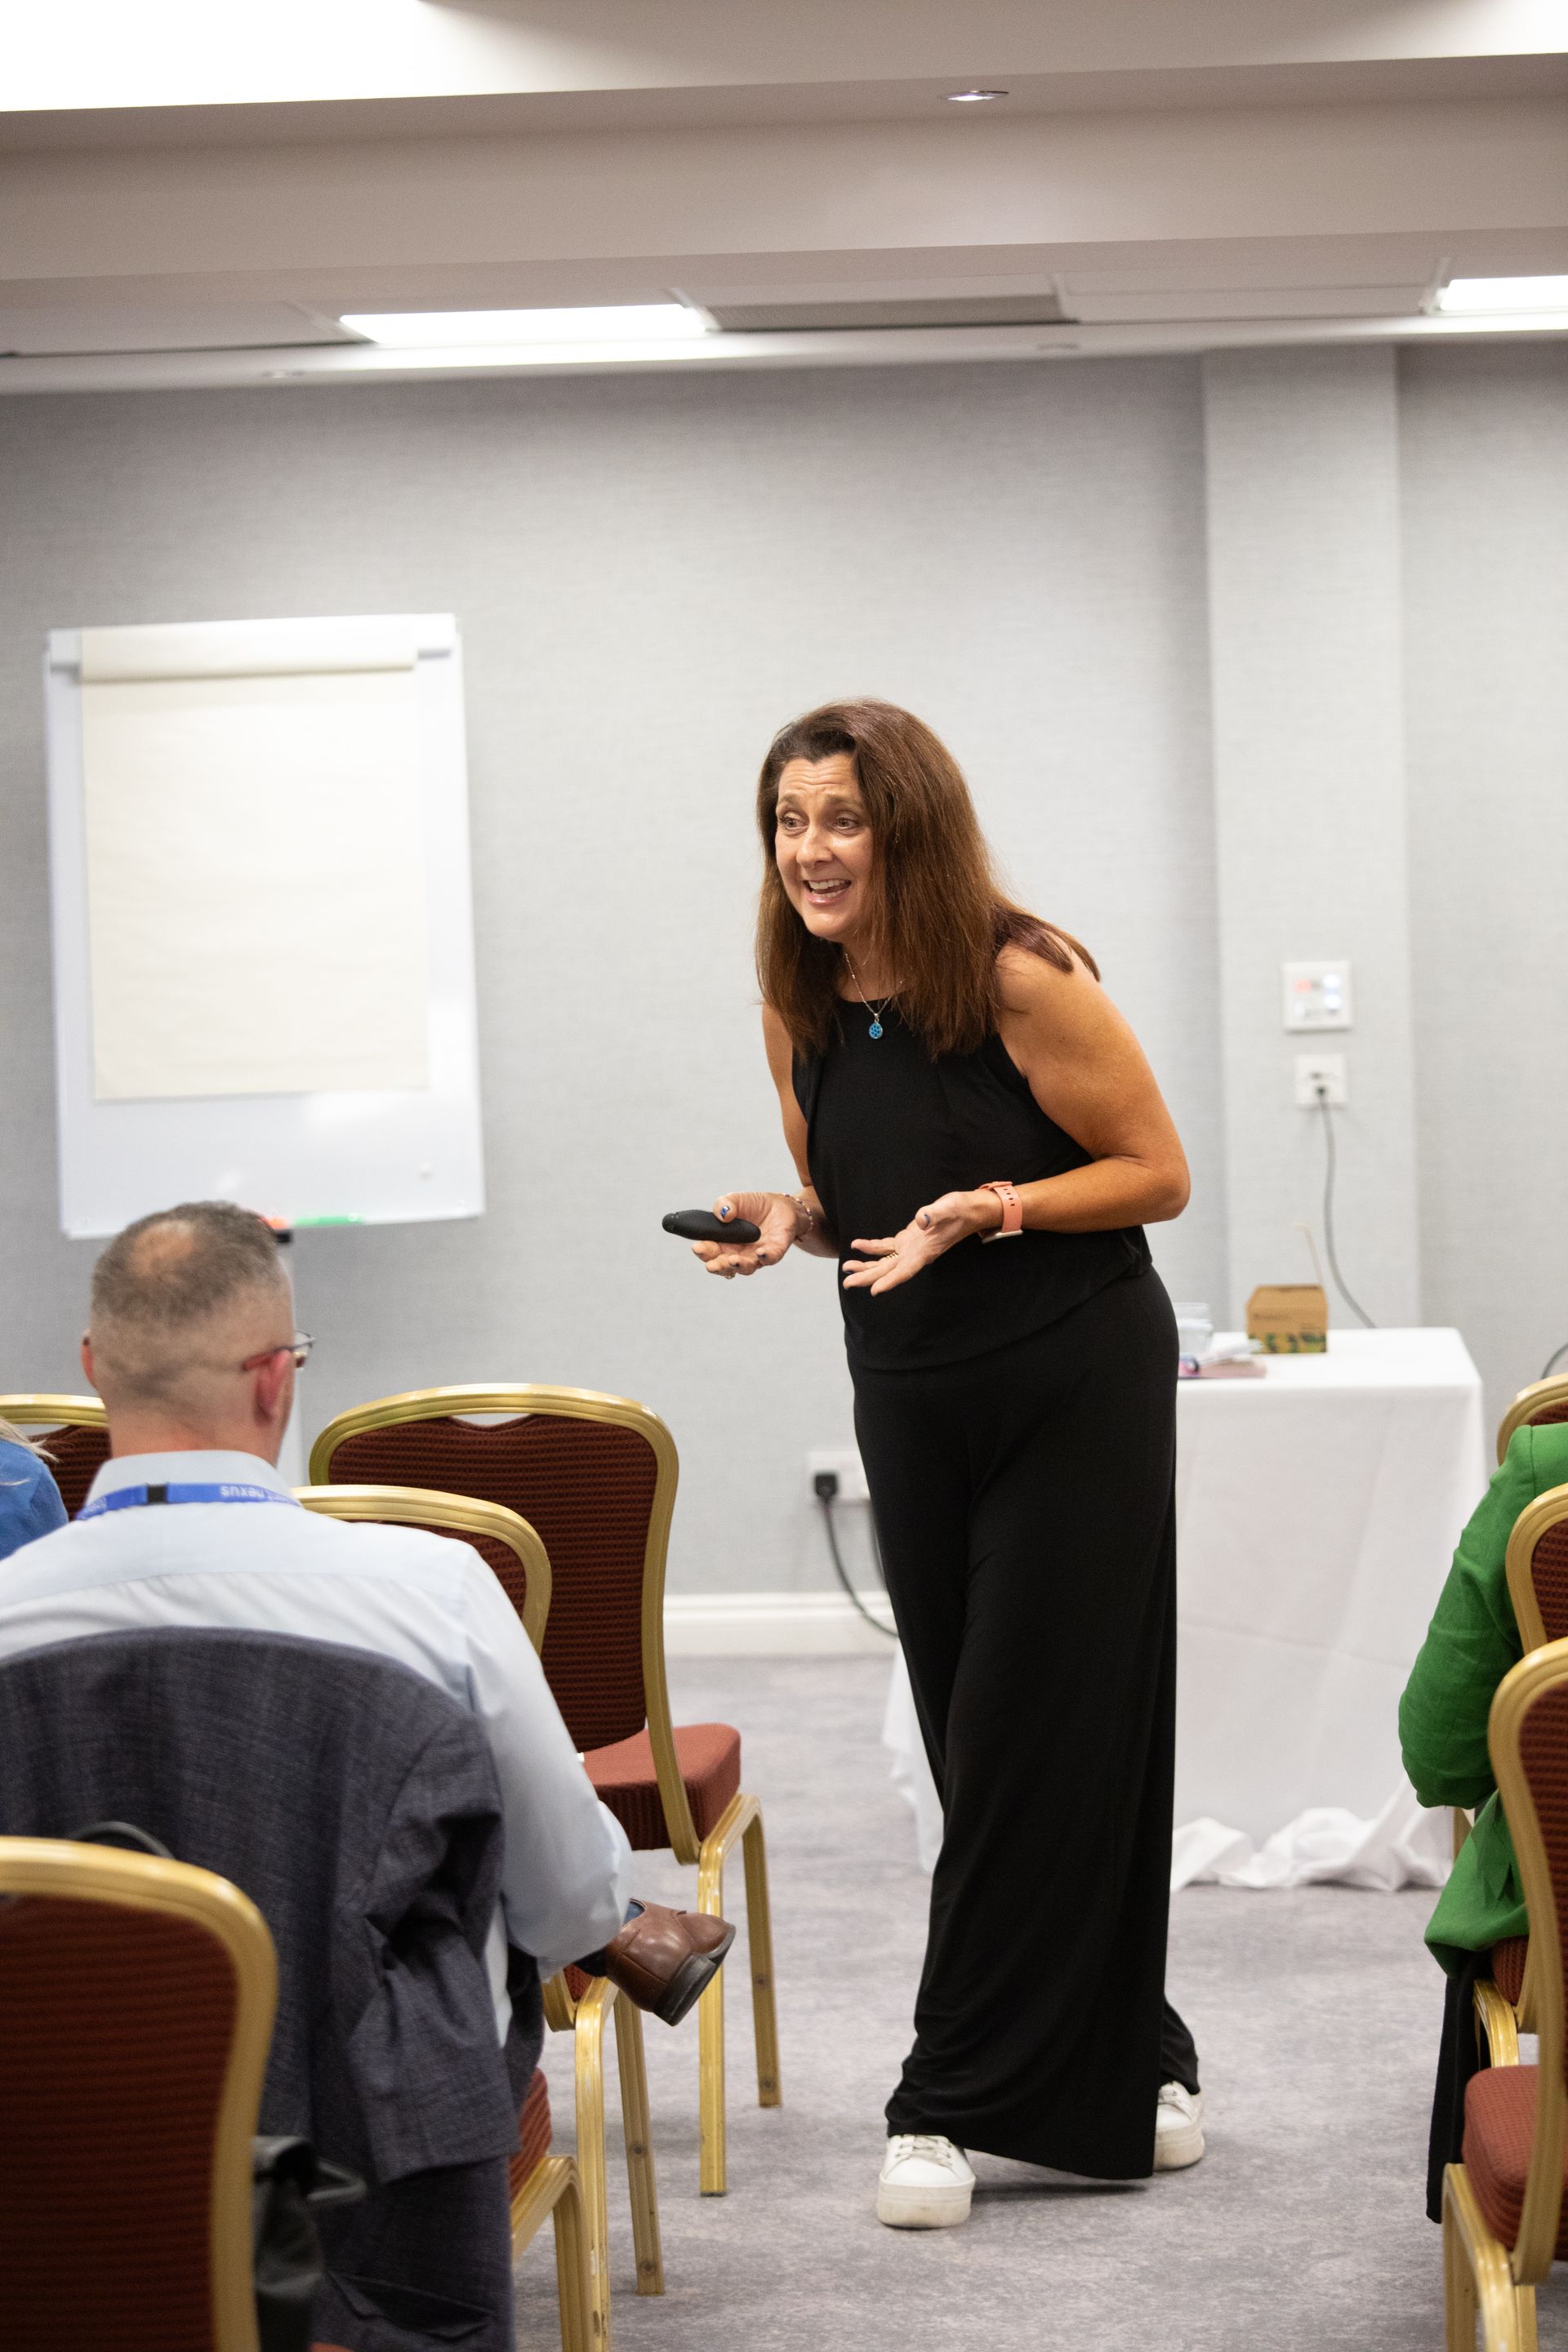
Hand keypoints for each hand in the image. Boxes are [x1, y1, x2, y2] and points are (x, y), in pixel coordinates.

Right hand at [691, 1191, 800, 1280]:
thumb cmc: (753, 1206)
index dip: (703, 1251)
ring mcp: (756, 1255)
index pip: (710, 1251)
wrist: (780, 1206)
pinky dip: (765, 1257)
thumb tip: (723, 1214)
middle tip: (711, 1264)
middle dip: (717, 1265)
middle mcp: (738, 1253)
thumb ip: (724, 1204)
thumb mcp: (735, 1199)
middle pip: (724, 1265)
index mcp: (723, 1242)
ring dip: (738, 1265)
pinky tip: (761, 1253)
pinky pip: (770, 1258)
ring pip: (746, 1267)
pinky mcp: (775, 1251)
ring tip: (732, 1260)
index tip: (697, 1248)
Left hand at [841, 1190, 996, 1295]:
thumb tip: (920, 1220)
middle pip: (888, 1270)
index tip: (874, 1291)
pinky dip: (872, 1247)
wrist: (968, 1210)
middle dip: (867, 1277)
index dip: (890, 1281)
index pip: (905, 1271)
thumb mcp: (949, 1208)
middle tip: (847, 1283)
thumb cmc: (960, 1210)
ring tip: (847, 1267)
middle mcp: (915, 1254)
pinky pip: (886, 1247)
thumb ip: (934, 1214)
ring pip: (884, 1262)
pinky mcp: (908, 1239)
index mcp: (924, 1252)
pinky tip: (857, 1246)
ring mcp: (911, 1248)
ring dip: (866, 1266)